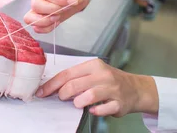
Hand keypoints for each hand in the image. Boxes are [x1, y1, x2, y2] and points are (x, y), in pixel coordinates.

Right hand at [24, 0, 90, 33]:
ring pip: (30, 18)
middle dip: (52, 10)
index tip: (75, 1)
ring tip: (58, 18)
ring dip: (45, 22)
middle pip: (36, 6)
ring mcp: (38, 7)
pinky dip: (46, 28)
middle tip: (67, 8)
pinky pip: (37, 27)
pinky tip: (57, 22)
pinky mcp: (42, 17)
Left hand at [36, 59, 158, 117]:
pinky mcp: (119, 103)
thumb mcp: (93, 72)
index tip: (42, 92)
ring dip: (78, 102)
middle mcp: (103, 75)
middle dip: (63, 94)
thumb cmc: (110, 80)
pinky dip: (95, 111)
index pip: (67, 74)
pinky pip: (102, 109)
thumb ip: (76, 78)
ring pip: (88, 96)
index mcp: (94, 65)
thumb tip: (53, 87)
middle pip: (74, 85)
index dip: (52, 85)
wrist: (135, 88)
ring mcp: (112, 89)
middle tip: (62, 98)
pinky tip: (94, 109)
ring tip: (78, 103)